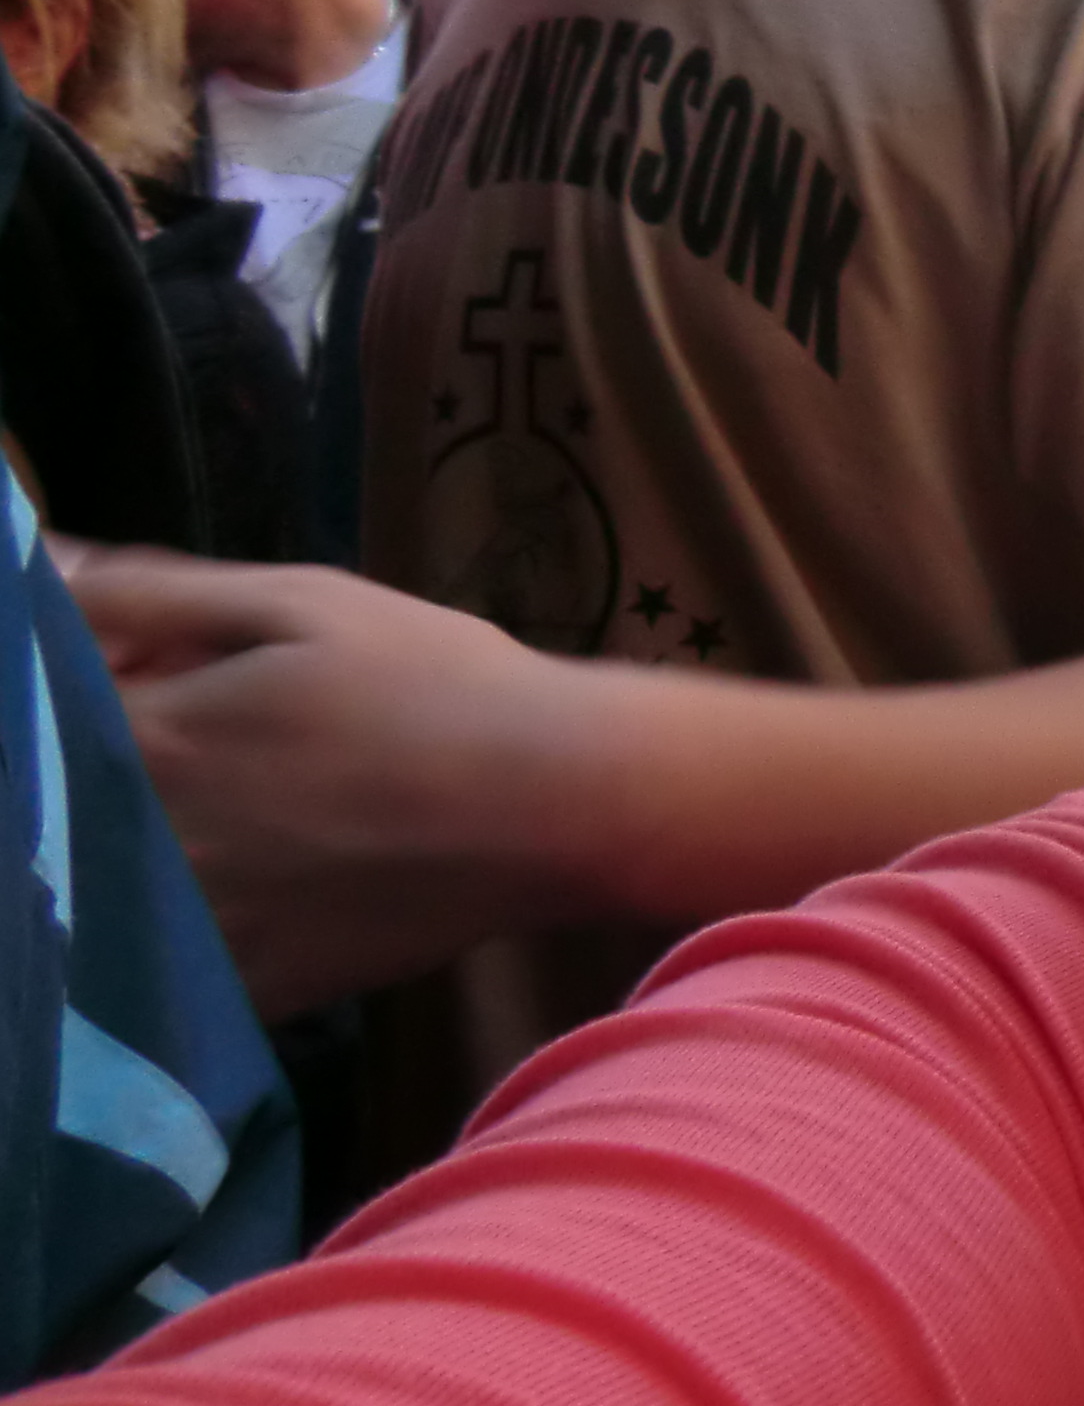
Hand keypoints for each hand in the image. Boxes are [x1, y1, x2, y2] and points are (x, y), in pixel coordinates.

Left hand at [59, 545, 598, 1017]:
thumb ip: (153, 592)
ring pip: (112, 891)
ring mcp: (190, 934)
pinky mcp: (242, 993)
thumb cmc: (435, 682)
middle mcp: (142, 847)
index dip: (80, 686)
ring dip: (147, 847)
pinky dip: (191, 927)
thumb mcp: (304, 602)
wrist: (554, 804)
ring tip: (265, 808)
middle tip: (233, 744)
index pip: (40, 712)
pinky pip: (174, 968)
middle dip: (121, 767)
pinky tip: (275, 881)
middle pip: (67, 809)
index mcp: (150, 740)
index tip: (150, 671)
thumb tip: (42, 568)